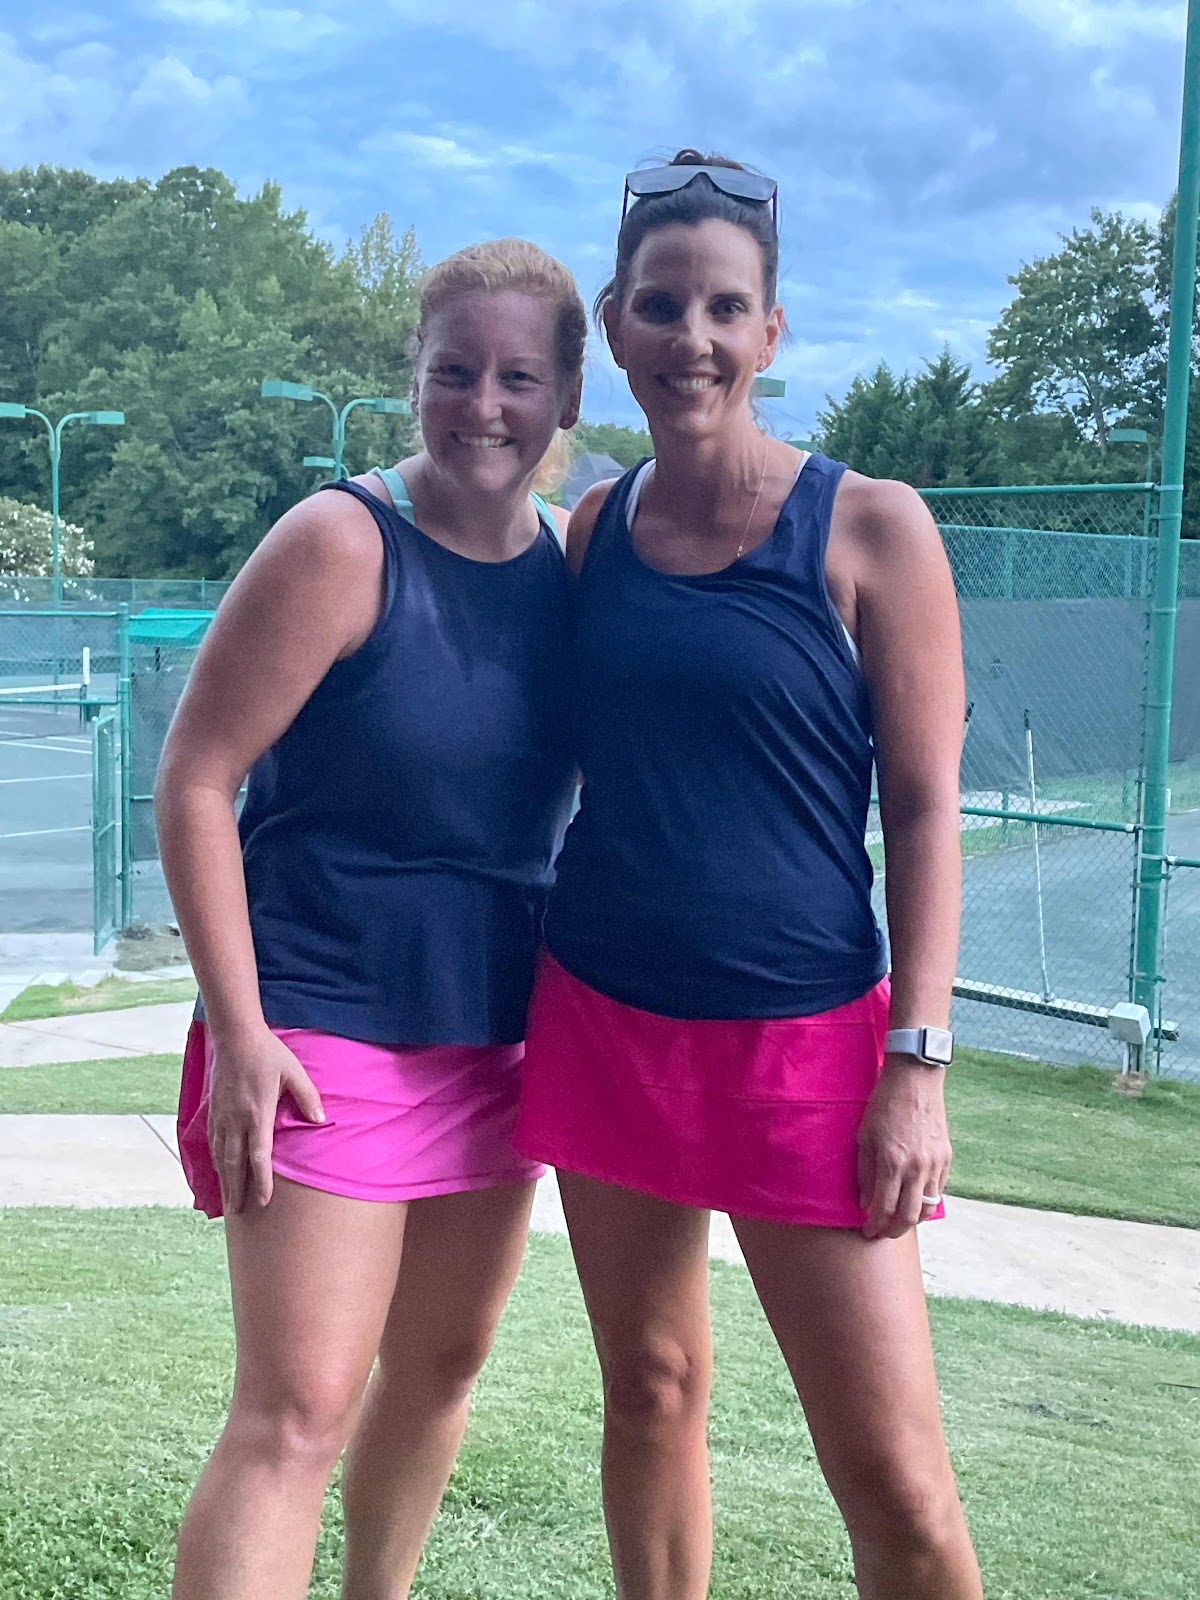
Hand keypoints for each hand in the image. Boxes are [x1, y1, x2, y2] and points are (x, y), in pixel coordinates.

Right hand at [206, 1025, 324, 1211]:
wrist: (235, 1037)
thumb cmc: (268, 1053)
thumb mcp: (294, 1072)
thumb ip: (307, 1097)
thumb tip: (320, 1120)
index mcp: (258, 1114)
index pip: (259, 1157)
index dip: (261, 1182)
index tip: (263, 1202)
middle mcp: (236, 1120)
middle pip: (234, 1164)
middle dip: (237, 1191)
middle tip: (239, 1214)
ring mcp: (222, 1116)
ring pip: (220, 1156)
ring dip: (224, 1180)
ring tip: (227, 1201)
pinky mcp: (213, 1110)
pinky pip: (212, 1142)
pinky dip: (214, 1161)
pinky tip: (218, 1170)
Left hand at [857, 1058, 951, 1240]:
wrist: (915, 1081)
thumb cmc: (884, 1105)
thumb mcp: (865, 1136)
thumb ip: (865, 1172)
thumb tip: (866, 1201)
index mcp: (892, 1162)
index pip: (884, 1208)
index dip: (874, 1225)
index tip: (867, 1231)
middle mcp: (916, 1168)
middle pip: (909, 1217)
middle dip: (894, 1231)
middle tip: (882, 1233)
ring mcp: (935, 1164)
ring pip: (928, 1208)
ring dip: (913, 1221)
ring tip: (899, 1221)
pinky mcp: (947, 1158)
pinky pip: (938, 1190)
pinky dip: (926, 1201)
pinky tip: (915, 1200)